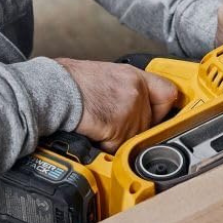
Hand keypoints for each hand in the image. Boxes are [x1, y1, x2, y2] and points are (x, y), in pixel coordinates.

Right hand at [56, 58, 178, 153]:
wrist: (54, 89)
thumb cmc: (69, 82)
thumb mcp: (105, 74)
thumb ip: (125, 88)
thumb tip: (132, 103)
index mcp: (133, 76)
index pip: (168, 93)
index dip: (164, 108)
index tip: (162, 117)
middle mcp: (136, 91)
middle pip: (149, 124)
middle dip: (132, 130)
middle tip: (112, 125)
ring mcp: (130, 110)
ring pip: (134, 139)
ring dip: (118, 140)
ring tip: (99, 127)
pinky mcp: (119, 127)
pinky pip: (119, 148)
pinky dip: (106, 147)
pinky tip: (94, 133)